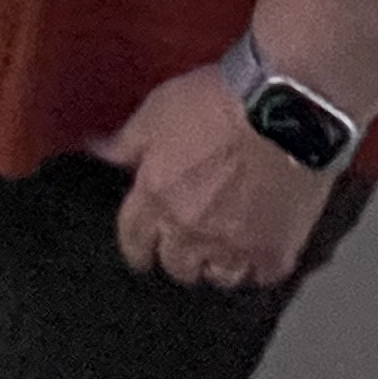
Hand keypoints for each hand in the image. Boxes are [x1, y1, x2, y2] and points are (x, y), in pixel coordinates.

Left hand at [102, 63, 336, 290]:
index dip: (137, 246)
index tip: (142, 248)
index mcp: (155, 198)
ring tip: (224, 250)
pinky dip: (259, 266)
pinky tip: (260, 250)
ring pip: (218, 277)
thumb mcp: (156, 111)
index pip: (133, 242)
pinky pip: (261, 276)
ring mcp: (235, 246)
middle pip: (176, 266)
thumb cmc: (216, 101)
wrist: (282, 106)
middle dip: (178, 255)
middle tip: (188, 241)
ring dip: (217, 265)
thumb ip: (125, 141)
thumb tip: (95, 150)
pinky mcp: (276, 251)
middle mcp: (190, 231)